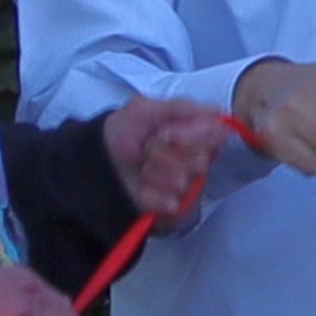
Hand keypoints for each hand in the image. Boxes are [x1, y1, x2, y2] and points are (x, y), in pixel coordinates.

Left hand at [102, 93, 239, 219]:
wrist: (98, 165)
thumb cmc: (123, 133)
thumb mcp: (144, 110)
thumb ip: (182, 108)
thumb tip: (217, 113)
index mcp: (197, 133)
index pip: (215, 136)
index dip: (190, 136)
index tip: (166, 134)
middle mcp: (197, 158)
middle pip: (200, 161)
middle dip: (166, 154)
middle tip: (147, 149)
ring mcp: (187, 184)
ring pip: (184, 182)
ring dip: (156, 174)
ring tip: (142, 168)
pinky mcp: (176, 207)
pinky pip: (174, 204)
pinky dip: (153, 195)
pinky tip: (143, 189)